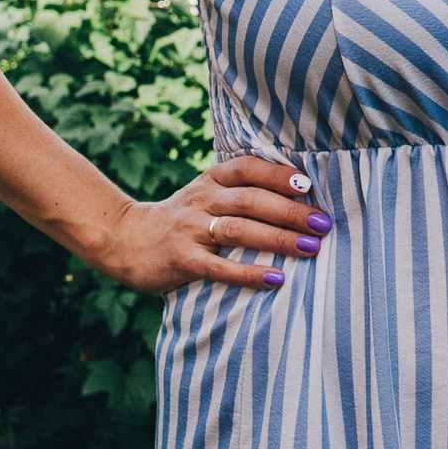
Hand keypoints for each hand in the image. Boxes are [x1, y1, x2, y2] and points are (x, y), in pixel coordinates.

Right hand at [89, 156, 327, 294]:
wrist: (124, 240)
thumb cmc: (182, 219)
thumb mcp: (206, 195)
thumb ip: (241, 192)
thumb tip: (299, 194)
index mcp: (210, 180)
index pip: (246, 169)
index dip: (277, 174)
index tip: (307, 184)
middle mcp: (201, 200)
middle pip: (251, 201)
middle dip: (291, 212)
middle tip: (323, 224)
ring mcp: (190, 230)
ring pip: (239, 230)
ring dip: (278, 239)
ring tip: (310, 248)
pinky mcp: (182, 260)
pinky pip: (220, 266)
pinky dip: (250, 273)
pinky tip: (276, 279)